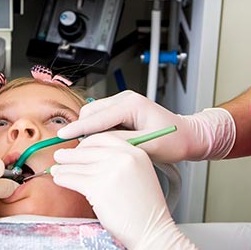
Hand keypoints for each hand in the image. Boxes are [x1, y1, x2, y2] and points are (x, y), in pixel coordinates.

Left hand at [50, 133, 209, 249]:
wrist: (153, 232)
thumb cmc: (146, 210)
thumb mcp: (140, 175)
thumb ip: (120, 162)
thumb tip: (91, 157)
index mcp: (135, 152)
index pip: (103, 138)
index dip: (86, 143)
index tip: (78, 148)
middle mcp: (123, 158)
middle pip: (88, 150)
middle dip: (71, 154)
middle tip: (60, 156)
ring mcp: (110, 172)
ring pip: (78, 165)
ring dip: (63, 167)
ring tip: (56, 169)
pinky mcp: (98, 188)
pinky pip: (73, 179)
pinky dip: (63, 179)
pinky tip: (59, 179)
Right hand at [57, 90, 235, 162]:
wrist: (188, 137)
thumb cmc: (174, 140)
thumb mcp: (147, 146)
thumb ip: (119, 143)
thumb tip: (95, 145)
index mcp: (131, 104)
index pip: (97, 117)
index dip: (78, 128)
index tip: (62, 136)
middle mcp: (125, 99)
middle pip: (91, 113)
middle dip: (83, 130)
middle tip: (79, 151)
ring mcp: (123, 103)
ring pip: (95, 116)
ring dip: (91, 131)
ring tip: (94, 151)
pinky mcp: (123, 110)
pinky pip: (102, 119)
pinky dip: (99, 131)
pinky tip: (105, 145)